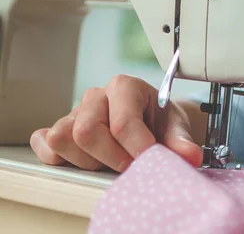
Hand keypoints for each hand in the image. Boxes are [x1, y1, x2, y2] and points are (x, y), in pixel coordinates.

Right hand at [30, 74, 203, 172]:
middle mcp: (97, 96)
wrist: (153, 120)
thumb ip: (181, 141)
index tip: (147, 161)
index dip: (136, 148)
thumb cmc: (161, 120)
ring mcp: (75, 111)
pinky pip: (43, 141)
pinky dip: (55, 156)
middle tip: (129, 166)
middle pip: (87, 131)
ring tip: (108, 162)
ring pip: (63, 139)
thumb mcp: (176, 126)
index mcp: (125, 87)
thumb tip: (190, 156)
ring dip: (86, 160)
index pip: (123, 122)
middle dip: (110, 157)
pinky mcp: (60, 127)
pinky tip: (80, 160)